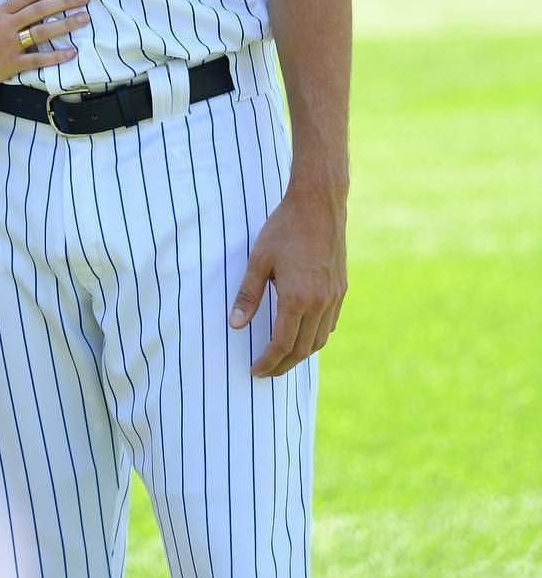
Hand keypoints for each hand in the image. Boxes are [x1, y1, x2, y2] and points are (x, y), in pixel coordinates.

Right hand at [0, 0, 89, 95]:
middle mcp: (6, 26)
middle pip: (40, 10)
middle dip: (64, 2)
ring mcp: (9, 45)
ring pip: (42, 31)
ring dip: (66, 24)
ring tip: (84, 18)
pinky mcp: (11, 64)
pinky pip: (38, 59)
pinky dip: (56, 56)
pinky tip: (72, 52)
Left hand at [229, 183, 346, 377]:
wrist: (318, 205)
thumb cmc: (284, 229)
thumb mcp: (259, 260)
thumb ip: (248, 295)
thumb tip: (235, 325)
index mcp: (297, 298)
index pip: (281, 344)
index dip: (267, 362)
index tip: (254, 370)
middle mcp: (320, 303)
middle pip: (302, 349)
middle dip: (282, 365)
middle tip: (266, 371)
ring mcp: (334, 297)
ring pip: (319, 340)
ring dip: (300, 354)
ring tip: (282, 358)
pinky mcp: (342, 289)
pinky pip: (330, 324)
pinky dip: (315, 336)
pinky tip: (303, 333)